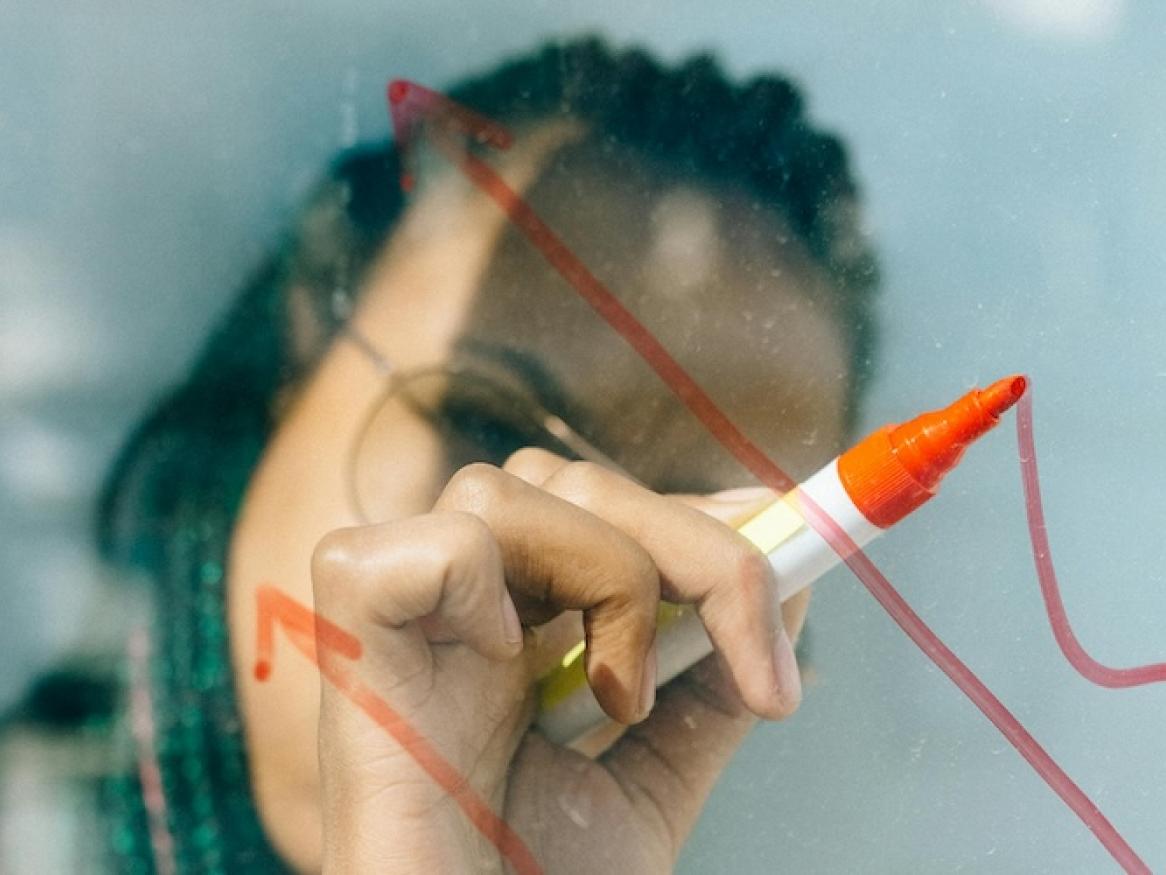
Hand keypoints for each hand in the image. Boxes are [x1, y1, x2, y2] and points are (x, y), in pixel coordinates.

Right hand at [311, 449, 808, 872]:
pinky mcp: (354, 628)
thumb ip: (711, 682)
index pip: (601, 502)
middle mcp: (457, 600)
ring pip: (512, 489)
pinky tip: (504, 664)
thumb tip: (792, 581)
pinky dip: (485, 583)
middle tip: (754, 669)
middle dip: (696, 553)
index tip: (796, 548)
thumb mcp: (654, 777)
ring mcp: (402, 608)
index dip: (694, 511)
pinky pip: (435, 543)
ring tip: (620, 700)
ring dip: (609, 580)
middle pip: (571, 480)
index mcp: (515, 621)